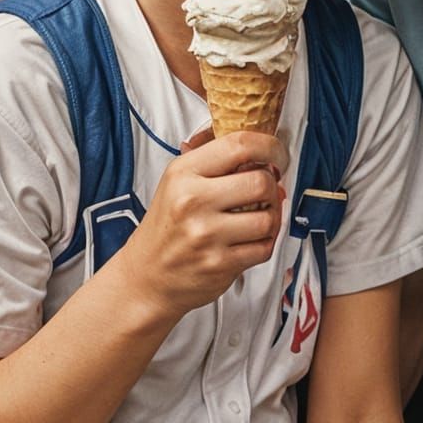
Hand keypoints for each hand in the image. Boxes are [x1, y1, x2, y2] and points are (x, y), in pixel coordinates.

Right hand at [120, 128, 287, 320]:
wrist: (145, 277)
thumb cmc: (166, 227)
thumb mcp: (177, 181)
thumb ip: (213, 159)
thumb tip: (258, 144)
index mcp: (184, 172)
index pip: (239, 145)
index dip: (270, 146)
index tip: (277, 154)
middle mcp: (193, 201)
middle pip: (261, 181)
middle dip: (273, 185)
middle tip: (267, 190)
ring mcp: (206, 235)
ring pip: (268, 217)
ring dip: (272, 216)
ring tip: (260, 215)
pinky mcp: (219, 264)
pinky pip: (264, 247)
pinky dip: (266, 242)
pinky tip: (252, 238)